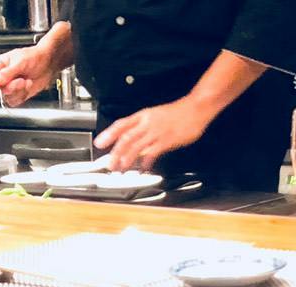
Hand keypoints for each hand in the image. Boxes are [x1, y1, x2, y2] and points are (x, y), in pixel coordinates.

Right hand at [0, 44, 54, 106]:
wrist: (48, 63)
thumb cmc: (35, 57)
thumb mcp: (21, 61)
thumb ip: (8, 72)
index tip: (1, 88)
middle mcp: (2, 77)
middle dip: (12, 87)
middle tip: (21, 80)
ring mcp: (9, 86)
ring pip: (7, 97)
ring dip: (19, 91)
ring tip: (26, 81)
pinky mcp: (17, 94)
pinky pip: (15, 101)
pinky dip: (23, 95)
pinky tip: (28, 86)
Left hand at [94, 98, 214, 171]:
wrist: (196, 108)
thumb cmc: (178, 113)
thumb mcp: (157, 116)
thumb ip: (145, 129)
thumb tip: (137, 144)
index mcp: (144, 115)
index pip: (121, 124)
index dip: (109, 134)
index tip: (99, 142)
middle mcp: (147, 123)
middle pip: (126, 137)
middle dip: (115, 152)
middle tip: (109, 164)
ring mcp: (157, 132)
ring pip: (136, 145)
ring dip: (126, 159)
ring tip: (120, 169)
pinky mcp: (167, 140)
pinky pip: (152, 152)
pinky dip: (146, 161)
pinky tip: (143, 168)